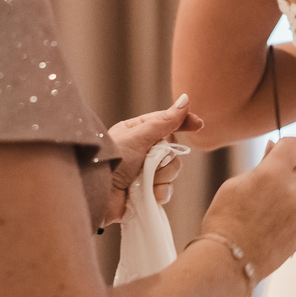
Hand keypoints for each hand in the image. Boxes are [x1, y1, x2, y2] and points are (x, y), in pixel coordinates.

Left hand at [101, 95, 203, 225]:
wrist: (97, 196)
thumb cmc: (111, 161)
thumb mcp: (138, 137)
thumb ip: (164, 121)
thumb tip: (184, 100)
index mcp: (137, 132)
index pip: (166, 122)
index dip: (183, 122)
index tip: (198, 124)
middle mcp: (142, 151)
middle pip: (173, 150)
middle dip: (166, 159)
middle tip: (153, 162)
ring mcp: (145, 172)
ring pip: (172, 171)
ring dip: (162, 177)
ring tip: (145, 182)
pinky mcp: (146, 192)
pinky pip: (166, 190)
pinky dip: (159, 193)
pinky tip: (149, 196)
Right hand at [198, 136, 295, 280]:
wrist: (229, 259)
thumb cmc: (225, 221)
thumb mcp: (235, 184)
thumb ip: (260, 166)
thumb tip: (273, 151)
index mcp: (274, 172)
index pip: (295, 145)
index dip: (286, 147)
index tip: (278, 152)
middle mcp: (292, 190)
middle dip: (291, 171)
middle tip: (271, 181)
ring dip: (295, 192)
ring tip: (272, 204)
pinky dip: (294, 212)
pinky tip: (274, 221)